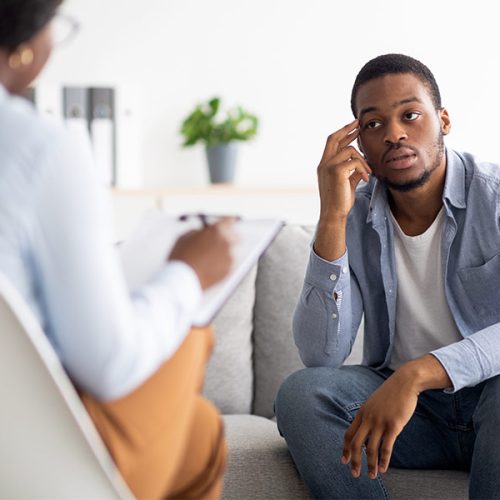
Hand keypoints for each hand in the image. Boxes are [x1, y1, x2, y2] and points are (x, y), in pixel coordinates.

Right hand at [168, 217, 237, 289]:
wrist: (182, 279)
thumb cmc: (181, 258)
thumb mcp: (185, 237)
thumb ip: (198, 231)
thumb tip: (203, 232)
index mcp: (215, 231)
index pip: (228, 220)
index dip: (227, 221)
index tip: (227, 222)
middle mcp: (225, 242)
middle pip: (233, 236)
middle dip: (227, 238)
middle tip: (217, 243)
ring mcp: (228, 257)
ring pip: (227, 252)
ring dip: (220, 254)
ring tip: (204, 261)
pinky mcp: (228, 270)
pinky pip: (226, 264)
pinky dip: (219, 265)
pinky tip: (206, 268)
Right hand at [313, 120, 371, 260]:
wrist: (333, 214)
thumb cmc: (340, 201)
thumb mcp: (347, 182)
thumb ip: (352, 171)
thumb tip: (362, 163)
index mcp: (324, 165)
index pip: (331, 143)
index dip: (343, 133)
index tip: (354, 127)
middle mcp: (323, 164)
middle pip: (334, 138)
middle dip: (347, 129)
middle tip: (359, 124)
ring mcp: (328, 166)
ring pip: (349, 150)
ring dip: (362, 159)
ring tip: (369, 172)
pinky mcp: (336, 171)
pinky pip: (355, 162)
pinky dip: (363, 169)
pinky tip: (366, 179)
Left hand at [341, 370, 417, 479]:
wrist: (404, 383)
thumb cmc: (391, 394)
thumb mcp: (374, 403)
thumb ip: (368, 415)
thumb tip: (366, 429)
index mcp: (361, 413)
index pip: (348, 434)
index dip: (345, 449)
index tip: (344, 461)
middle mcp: (368, 419)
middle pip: (356, 444)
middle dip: (354, 461)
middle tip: (354, 474)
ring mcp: (380, 422)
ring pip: (370, 449)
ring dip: (370, 464)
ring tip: (372, 476)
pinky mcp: (393, 426)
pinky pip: (386, 447)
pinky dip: (384, 460)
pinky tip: (384, 469)